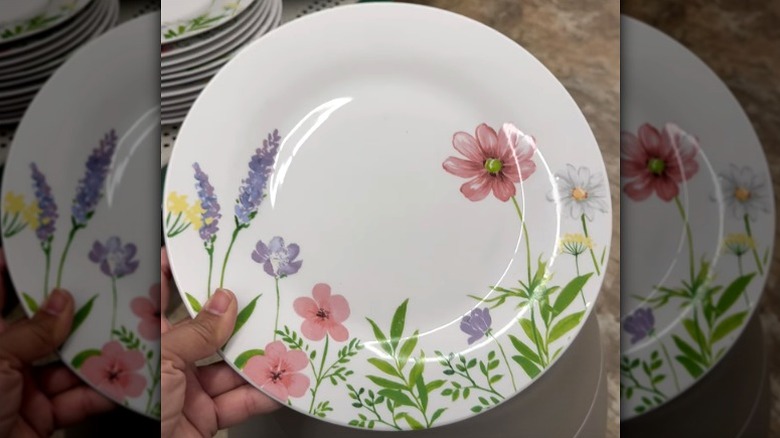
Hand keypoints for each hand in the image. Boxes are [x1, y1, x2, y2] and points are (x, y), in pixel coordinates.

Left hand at [0, 251, 114, 436]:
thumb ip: (31, 333)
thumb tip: (62, 300)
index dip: (14, 270)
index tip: (43, 247)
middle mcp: (2, 361)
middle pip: (42, 328)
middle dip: (73, 312)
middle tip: (103, 288)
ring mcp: (22, 390)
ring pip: (66, 363)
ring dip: (96, 353)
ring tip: (124, 334)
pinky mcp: (42, 416)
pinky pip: (77, 398)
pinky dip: (101, 391)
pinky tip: (122, 378)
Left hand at [161, 248, 279, 436]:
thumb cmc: (136, 417)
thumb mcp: (163, 365)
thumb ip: (195, 334)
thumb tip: (225, 301)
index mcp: (145, 346)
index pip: (156, 300)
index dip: (173, 274)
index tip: (195, 249)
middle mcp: (166, 365)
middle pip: (204, 332)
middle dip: (232, 316)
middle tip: (259, 290)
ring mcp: (188, 392)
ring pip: (227, 366)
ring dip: (255, 355)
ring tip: (282, 334)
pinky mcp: (206, 418)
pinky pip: (239, 401)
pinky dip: (262, 392)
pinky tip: (281, 380)